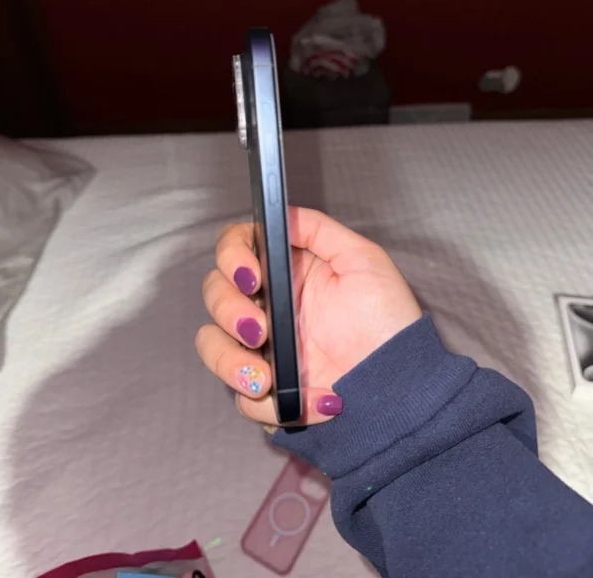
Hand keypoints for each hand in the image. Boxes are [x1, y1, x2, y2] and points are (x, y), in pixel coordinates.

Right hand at [196, 206, 421, 426]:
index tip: (253, 276)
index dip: (231, 256)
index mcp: (285, 273)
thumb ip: (319, 230)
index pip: (235, 249)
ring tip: (264, 378)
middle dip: (229, 310)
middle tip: (260, 329)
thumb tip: (281, 213)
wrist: (403, 383)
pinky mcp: (270, 391)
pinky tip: (302, 399)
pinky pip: (241, 398)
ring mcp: (265, 349)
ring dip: (228, 360)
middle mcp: (268, 306)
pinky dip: (264, 401)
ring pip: (211, 345)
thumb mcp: (363, 260)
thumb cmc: (389, 321)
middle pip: (214, 293)